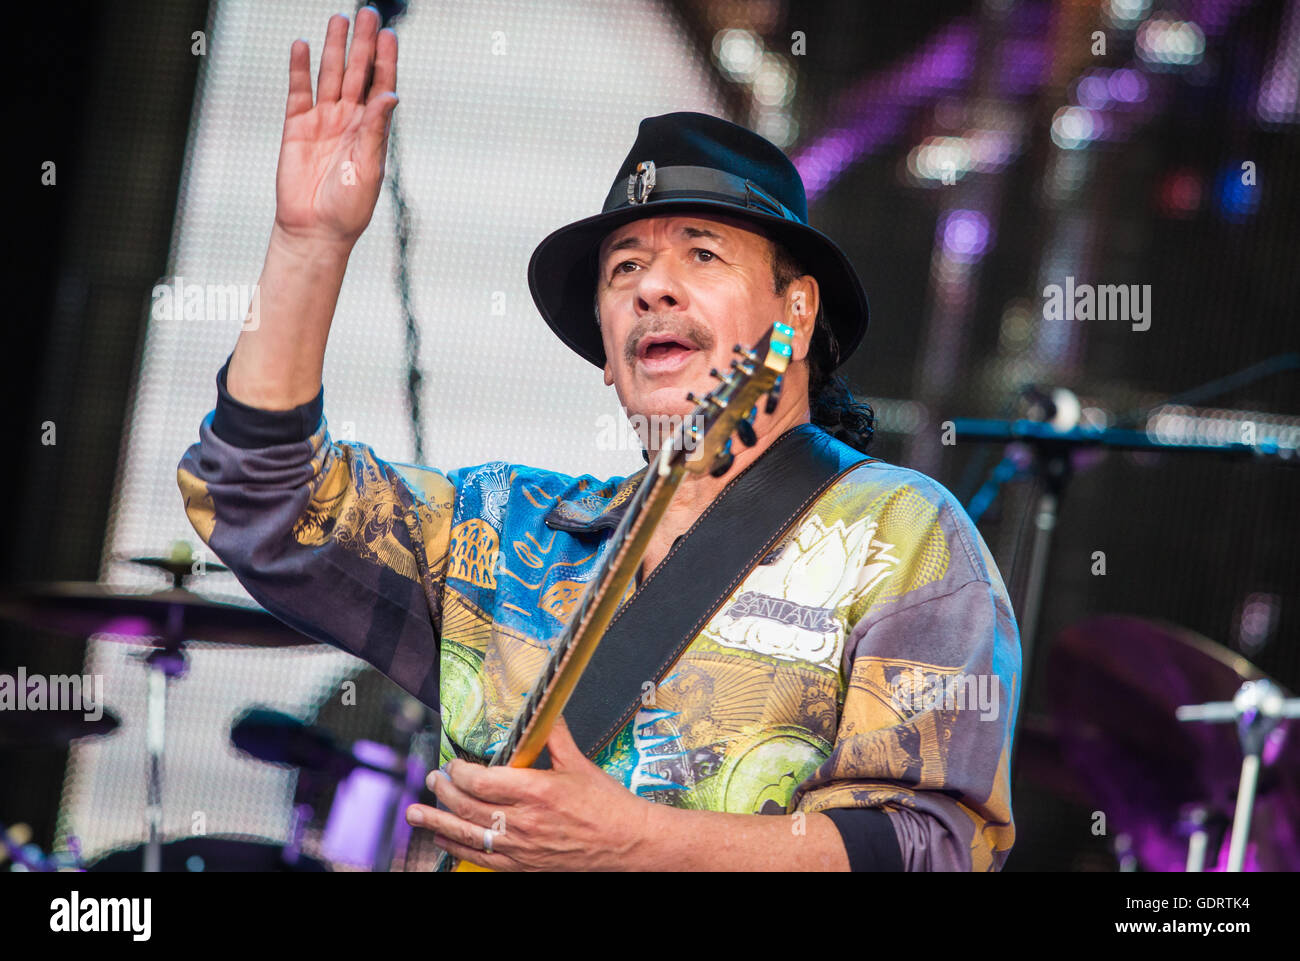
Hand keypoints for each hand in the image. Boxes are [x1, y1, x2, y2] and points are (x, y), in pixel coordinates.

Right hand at [274, 6, 397, 249]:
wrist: (314, 230)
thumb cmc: (348, 208)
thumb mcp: (370, 168)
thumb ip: (376, 129)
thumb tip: (391, 95)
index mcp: (372, 131)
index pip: (381, 87)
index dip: (385, 60)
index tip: (390, 34)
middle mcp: (349, 121)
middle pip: (357, 73)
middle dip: (363, 44)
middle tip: (369, 13)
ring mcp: (322, 121)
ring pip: (330, 76)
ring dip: (335, 48)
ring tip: (340, 20)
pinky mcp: (296, 127)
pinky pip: (299, 91)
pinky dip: (299, 68)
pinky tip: (302, 46)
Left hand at [406, 716, 652, 870]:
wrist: (627, 842)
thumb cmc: (607, 805)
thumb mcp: (580, 763)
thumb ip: (553, 736)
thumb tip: (540, 709)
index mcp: (538, 791)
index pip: (483, 781)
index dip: (460, 772)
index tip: (454, 764)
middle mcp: (525, 821)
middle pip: (469, 807)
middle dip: (444, 792)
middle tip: (432, 779)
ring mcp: (522, 847)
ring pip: (468, 835)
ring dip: (438, 822)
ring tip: (415, 812)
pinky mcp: (524, 865)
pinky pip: (482, 858)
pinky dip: (458, 847)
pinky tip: (443, 838)